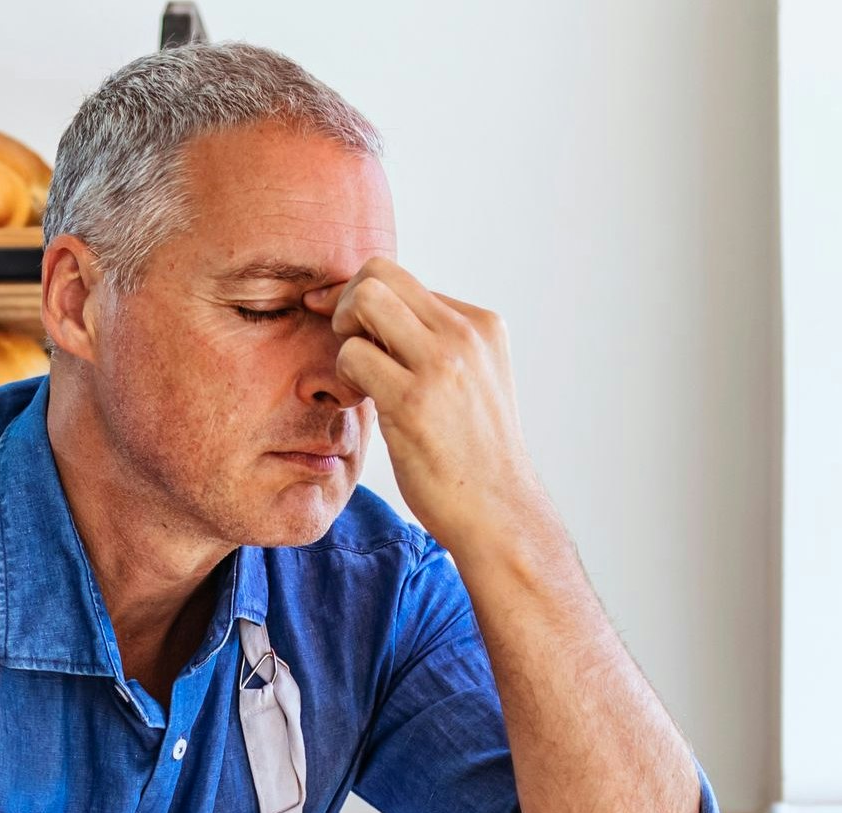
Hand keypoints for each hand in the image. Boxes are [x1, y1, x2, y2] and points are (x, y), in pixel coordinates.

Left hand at [322, 258, 557, 563]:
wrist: (498, 512)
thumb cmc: (474, 456)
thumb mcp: (472, 382)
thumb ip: (436, 345)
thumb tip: (376, 316)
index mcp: (482, 324)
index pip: (405, 280)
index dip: (366, 300)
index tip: (345, 326)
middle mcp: (465, 333)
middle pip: (379, 272)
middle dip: (346, 301)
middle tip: (347, 345)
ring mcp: (441, 363)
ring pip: (364, 300)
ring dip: (344, 335)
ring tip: (358, 377)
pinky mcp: (413, 400)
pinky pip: (352, 355)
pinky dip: (343, 376)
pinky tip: (360, 404)